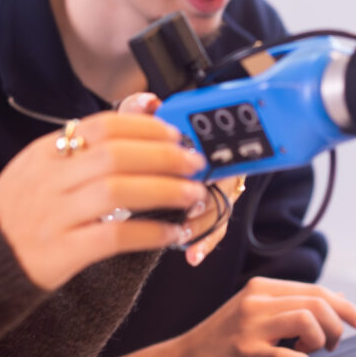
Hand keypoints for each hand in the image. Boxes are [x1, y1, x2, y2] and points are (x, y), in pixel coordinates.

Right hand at [0, 110, 208, 290]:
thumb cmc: (16, 218)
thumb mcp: (38, 173)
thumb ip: (79, 152)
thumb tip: (133, 127)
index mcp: (44, 153)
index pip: (102, 126)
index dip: (145, 127)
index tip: (175, 134)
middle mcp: (48, 179)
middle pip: (116, 155)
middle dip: (164, 156)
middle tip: (195, 162)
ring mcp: (53, 214)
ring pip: (119, 191)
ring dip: (165, 190)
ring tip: (193, 195)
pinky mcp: (61, 252)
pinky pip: (115, 237)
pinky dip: (150, 233)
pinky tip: (171, 234)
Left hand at [118, 93, 242, 267]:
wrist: (131, 169)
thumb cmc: (137, 143)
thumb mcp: (133, 126)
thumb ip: (137, 111)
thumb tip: (147, 102)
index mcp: (200, 137)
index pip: (220, 144)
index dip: (212, 155)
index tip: (194, 165)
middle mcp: (213, 162)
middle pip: (225, 181)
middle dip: (208, 197)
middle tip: (190, 208)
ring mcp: (211, 188)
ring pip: (220, 208)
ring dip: (205, 223)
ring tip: (183, 233)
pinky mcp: (204, 212)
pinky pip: (214, 229)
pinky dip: (204, 242)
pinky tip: (192, 255)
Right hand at [176, 276, 355, 356]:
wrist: (190, 355)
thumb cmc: (227, 335)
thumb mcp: (258, 309)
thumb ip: (293, 303)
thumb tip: (336, 297)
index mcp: (262, 287)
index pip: (316, 289)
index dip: (345, 306)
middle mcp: (257, 300)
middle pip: (316, 302)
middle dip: (338, 324)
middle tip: (334, 343)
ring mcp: (251, 325)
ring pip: (308, 320)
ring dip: (320, 339)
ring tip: (311, 350)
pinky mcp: (247, 351)